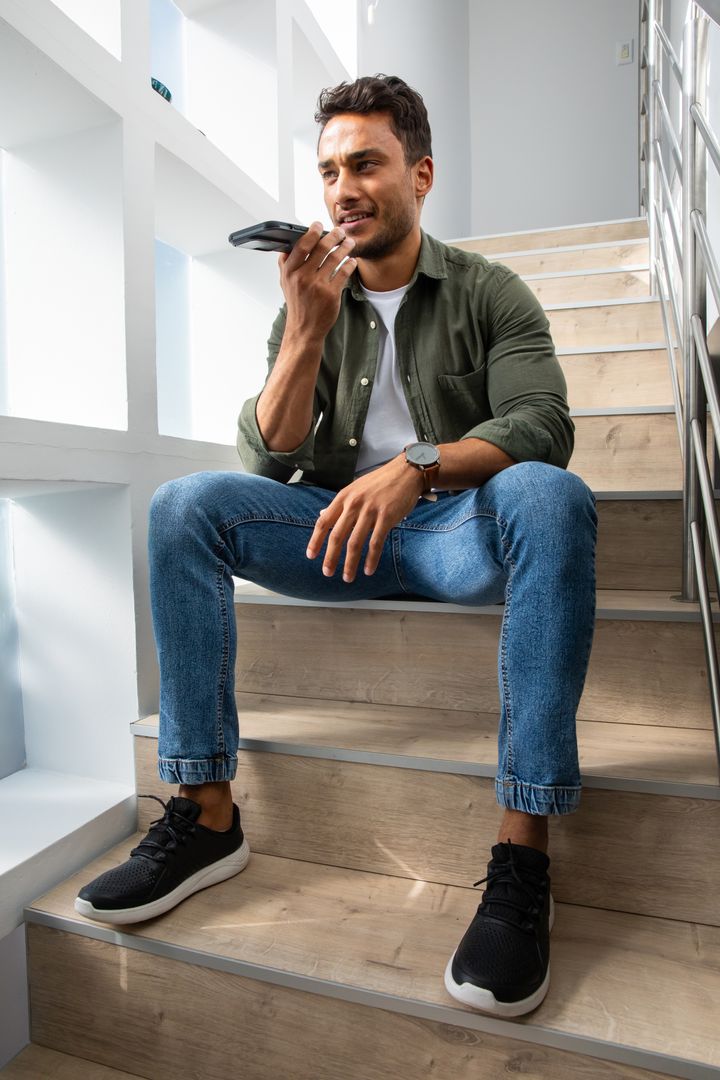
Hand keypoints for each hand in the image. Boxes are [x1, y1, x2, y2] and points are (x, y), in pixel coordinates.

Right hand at [279, 222, 356, 343]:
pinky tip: (352, 260)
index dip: (312, 232)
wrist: (304, 329)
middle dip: (334, 236)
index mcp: (290, 272)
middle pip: (321, 248)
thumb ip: (286, 263)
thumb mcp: (285, 283)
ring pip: (335, 258)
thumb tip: (289, 243)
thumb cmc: (297, 304)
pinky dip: (350, 264)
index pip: (302, 245)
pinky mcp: (331, 294)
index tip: (319, 224)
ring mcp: (317, 286)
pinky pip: (344, 272)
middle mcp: (302, 277)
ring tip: (350, 242)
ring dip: (345, 247)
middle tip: (340, 231)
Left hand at [306, 455, 423, 581]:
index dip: (316, 541)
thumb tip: (322, 515)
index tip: (311, 555)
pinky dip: (371, 559)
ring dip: (350, 564)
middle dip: (331, 558)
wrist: (406, 472)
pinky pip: (375, 543)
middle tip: (327, 573)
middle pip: (337, 536)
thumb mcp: (355, 488)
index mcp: (344, 497)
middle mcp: (354, 504)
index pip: (323, 522)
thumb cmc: (381, 481)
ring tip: (348, 577)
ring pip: (355, 543)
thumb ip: (340, 504)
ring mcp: (370, 511)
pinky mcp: (386, 517)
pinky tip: (368, 570)